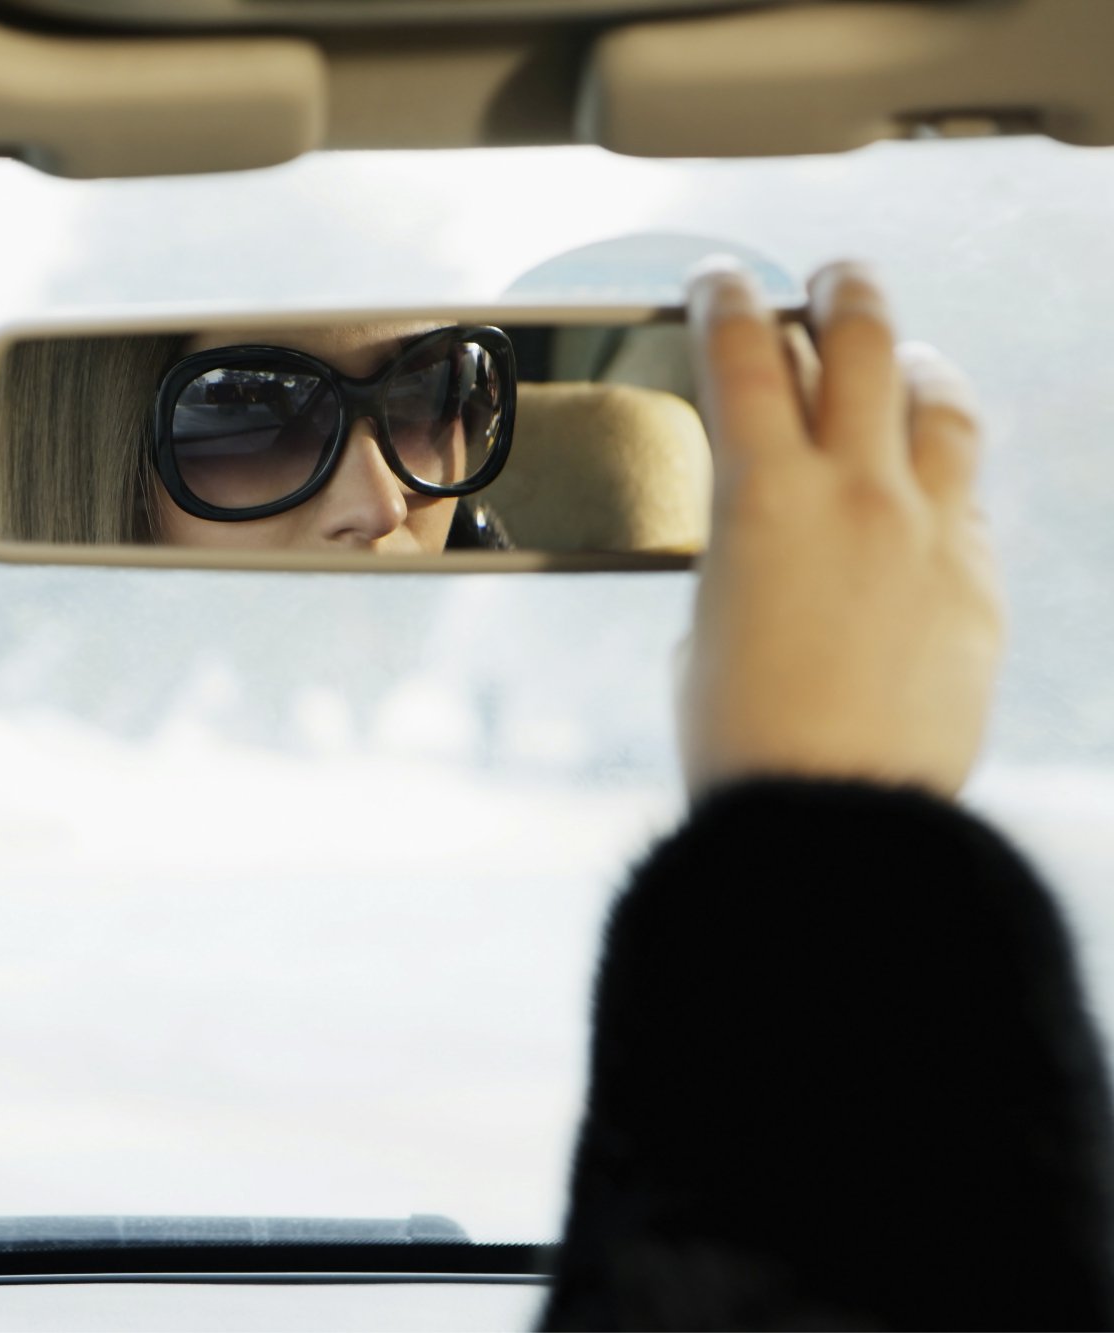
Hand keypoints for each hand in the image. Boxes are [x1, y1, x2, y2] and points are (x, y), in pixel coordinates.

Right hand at [677, 259, 1002, 797]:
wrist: (834, 816)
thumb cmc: (743, 738)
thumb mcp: (707, 622)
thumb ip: (739, 552)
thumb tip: (767, 531)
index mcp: (764, 500)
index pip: (746, 357)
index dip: (728, 302)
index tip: (722, 282)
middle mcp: (858, 495)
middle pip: (864, 344)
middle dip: (843, 294)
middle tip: (833, 279)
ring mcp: (933, 535)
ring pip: (942, 405)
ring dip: (916, 367)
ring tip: (905, 360)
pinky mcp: (978, 587)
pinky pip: (968, 498)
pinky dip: (941, 473)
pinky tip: (926, 485)